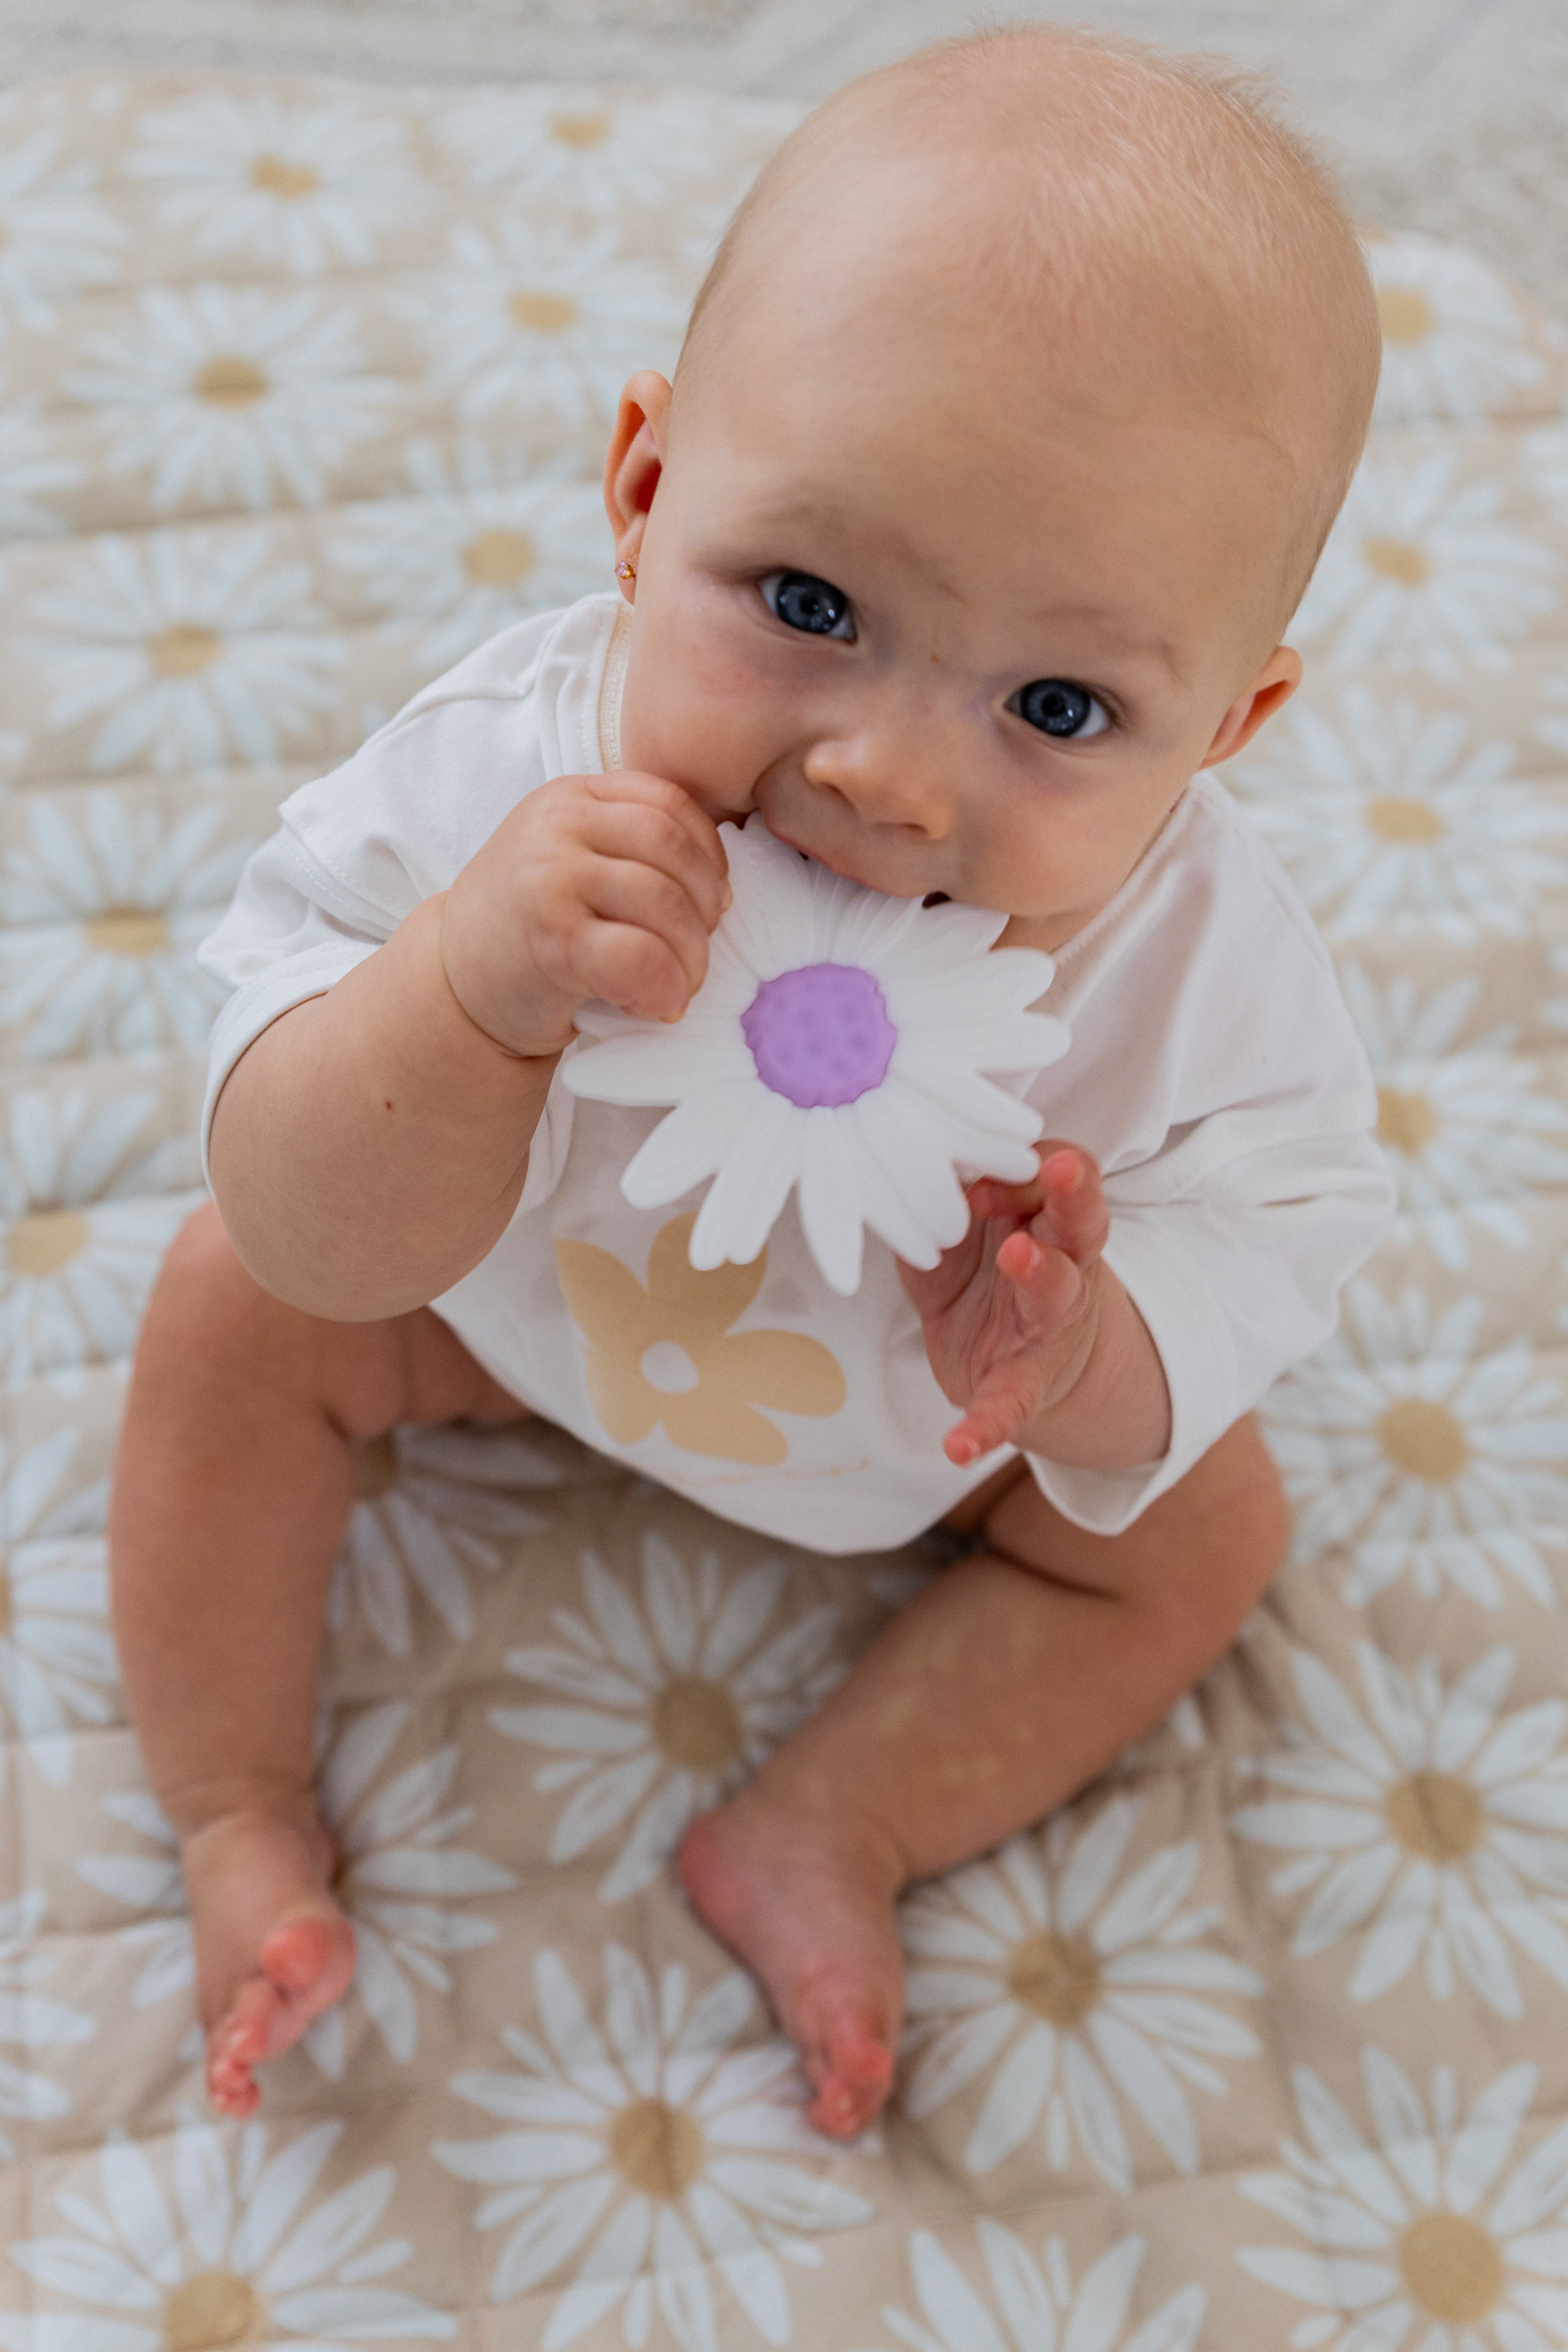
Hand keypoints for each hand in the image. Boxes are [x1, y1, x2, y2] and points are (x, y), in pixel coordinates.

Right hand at [439, 771, 730, 1058]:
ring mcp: (550, 878)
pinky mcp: (551, 939)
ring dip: (690, 956)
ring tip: (679, 984)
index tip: (711, 902)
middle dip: (706, 909)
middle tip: (696, 952)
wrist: (454, 986)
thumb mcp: (571, 861)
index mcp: (571, 796)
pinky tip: (656, 1004)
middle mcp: (557, 825)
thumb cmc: (529, 929)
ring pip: (663, 902)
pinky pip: (640, 956)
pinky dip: (665, 986)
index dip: (709, 857)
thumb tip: (724, 889)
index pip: (669, 803)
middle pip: (673, 849)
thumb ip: (629, 849)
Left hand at [899, 1144, 1109, 1466]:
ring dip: (1041, 1274)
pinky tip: (958, 1446)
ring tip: (1018, 1256)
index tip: (979, 1170)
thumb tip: (912, 1156)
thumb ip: (947, 1197)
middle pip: (1080, 1220)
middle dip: (1072, 1192)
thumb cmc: (985, 1275)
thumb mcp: (965, 1231)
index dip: (1025, 1163)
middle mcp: (1063, 1267)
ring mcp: (1047, 1328)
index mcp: (1044, 1220)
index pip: (1056, 1172)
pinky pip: (1009, 1407)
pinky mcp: (1020, 1387)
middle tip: (1058, 1168)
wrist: (1013, 1361)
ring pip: (1058, 1294)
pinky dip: (985, 1427)